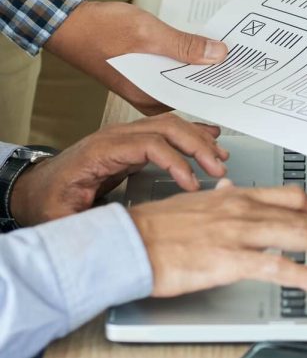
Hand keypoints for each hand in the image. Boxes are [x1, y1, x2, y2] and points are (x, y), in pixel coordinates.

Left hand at [9, 114, 227, 226]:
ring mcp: (125, 135)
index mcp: (100, 152)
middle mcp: (115, 137)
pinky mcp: (132, 141)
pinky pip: (166, 129)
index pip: (149, 144)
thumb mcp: (62, 217)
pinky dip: (190, 131)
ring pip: (170, 125)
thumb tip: (120, 231)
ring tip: (220, 156)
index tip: (193, 184)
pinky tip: (209, 136)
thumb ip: (89, 222)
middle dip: (197, 146)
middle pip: (166, 128)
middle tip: (218, 168)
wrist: (35, 188)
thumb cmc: (48, 201)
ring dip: (198, 139)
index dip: (176, 162)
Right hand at [45, 1, 227, 114]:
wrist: (66, 22)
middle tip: (245, 66)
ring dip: (203, 68)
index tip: (243, 81)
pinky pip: (173, 70)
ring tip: (230, 57)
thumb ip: (184, 45)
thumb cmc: (99, 29)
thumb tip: (217, 54)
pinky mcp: (144, 73)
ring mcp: (146, 86)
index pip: (195, 99)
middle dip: (216, 79)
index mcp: (150, 96)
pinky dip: (188, 60)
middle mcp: (149, 96)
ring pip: (184, 80)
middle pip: (193, 91)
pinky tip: (204, 50)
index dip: (220, 90)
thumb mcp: (149, 33)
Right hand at [129, 183, 306, 295]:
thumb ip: (220, 199)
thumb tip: (231, 191)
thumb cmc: (156, 228)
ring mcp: (238, 233)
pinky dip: (306, 275)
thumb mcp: (194, 203)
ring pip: (300, 236)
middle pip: (305, 216)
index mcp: (237, 196)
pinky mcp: (229, 260)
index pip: (292, 197)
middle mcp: (243, 209)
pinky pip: (278, 266)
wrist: (128, 242)